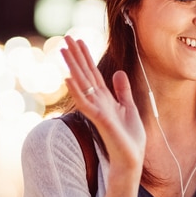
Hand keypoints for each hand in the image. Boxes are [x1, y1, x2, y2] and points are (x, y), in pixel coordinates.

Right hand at [61, 36, 145, 178]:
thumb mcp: (129, 107)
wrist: (132, 158)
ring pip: (81, 83)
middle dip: (76, 55)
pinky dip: (76, 90)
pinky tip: (68, 77)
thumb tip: (118, 72)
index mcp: (105, 97)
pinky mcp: (99, 119)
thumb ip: (122, 90)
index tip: (79, 39)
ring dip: (72, 67)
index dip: (85, 56)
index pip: (92, 72)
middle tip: (66, 37)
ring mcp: (96, 109)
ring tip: (63, 51)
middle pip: (84, 73)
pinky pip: (85, 102)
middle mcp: (97, 101)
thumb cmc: (129, 137)